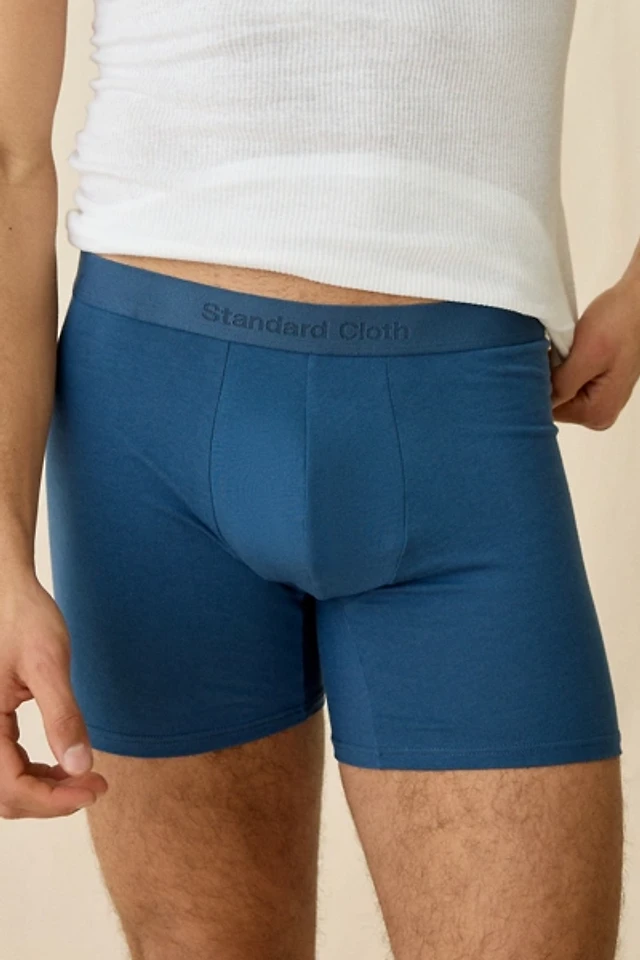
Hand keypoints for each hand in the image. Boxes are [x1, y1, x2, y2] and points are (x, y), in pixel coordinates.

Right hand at [0, 574, 107, 818]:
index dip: (54, 799)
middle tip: (96, 785)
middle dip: (51, 799)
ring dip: (43, 790)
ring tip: (85, 778)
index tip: (95, 788)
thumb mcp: (48, 664)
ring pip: (4, 785)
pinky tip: (63, 764)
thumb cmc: (23, 618)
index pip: (11, 786)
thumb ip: (62, 716)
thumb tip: (80, 766)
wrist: (7, 592)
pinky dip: (33, 774)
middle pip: (5, 795)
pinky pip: (5, 764)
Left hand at [550, 277, 639, 428]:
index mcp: (597, 413)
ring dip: (554, 371)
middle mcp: (599, 414)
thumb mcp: (586, 354)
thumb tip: (537, 402)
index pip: (549, 412)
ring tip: (565, 350)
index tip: (540, 365)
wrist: (638, 303)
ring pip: (558, 391)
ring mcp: (599, 400)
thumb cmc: (618, 324)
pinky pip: (568, 382)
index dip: (538, 388)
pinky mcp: (597, 385)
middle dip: (547, 380)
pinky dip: (562, 366)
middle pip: (554, 404)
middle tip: (555, 353)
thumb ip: (562, 385)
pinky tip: (569, 351)